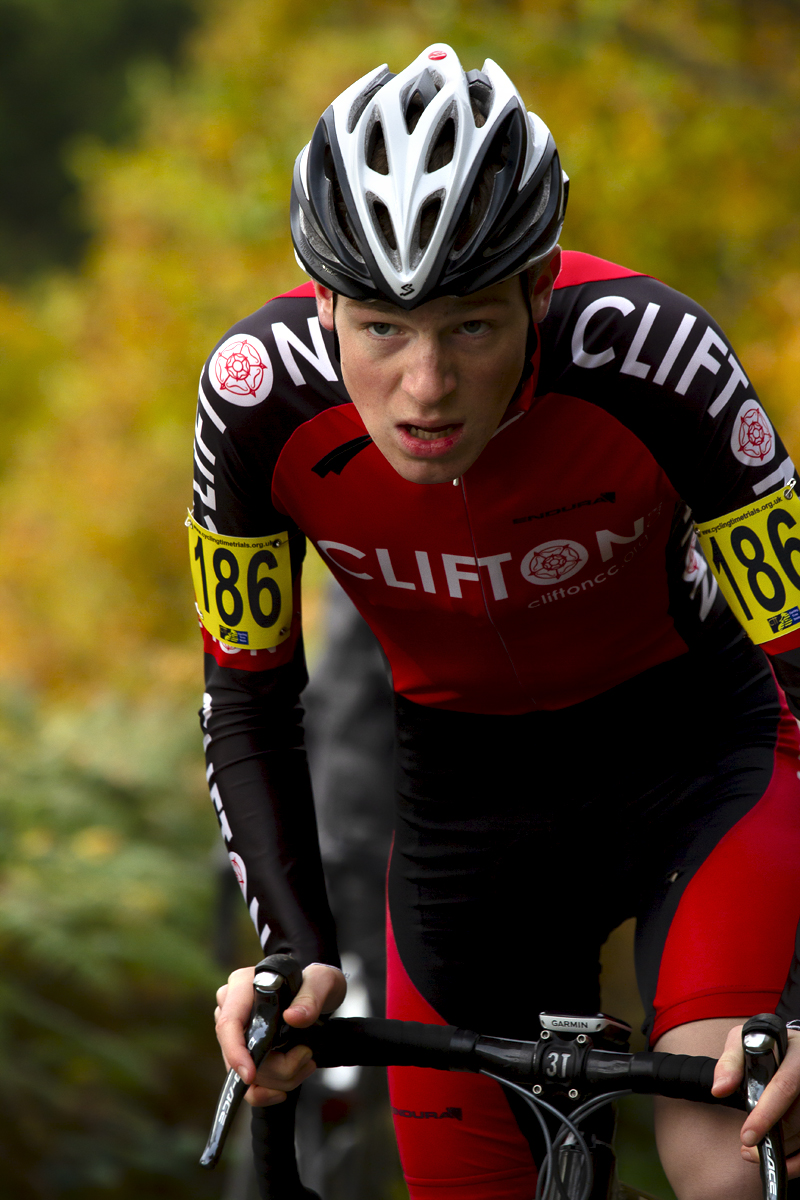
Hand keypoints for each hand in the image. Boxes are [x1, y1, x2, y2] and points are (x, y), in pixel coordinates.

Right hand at [214, 962, 346, 1106]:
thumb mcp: (322, 981)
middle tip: (306, 1056)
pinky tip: (287, 1084)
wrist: (316, 992)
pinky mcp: (243, 1052)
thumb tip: (293, 1017)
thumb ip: (311, 997)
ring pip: (247, 1073)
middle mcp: (232, 1008)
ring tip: (306, 1059)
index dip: (235, 1052)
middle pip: (240, 1054)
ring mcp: (236, 1033)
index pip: (228, 1023)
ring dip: (281, 1078)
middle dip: (277, 1068)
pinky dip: (267, 1092)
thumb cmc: (315, 982)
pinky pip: (248, 1085)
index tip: (251, 1074)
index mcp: (242, 985)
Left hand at [712, 1024, 799, 1176]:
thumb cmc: (765, 1043)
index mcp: (797, 1053)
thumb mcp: (744, 1040)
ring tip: (753, 1150)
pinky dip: (796, 1160)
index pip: (784, 1087)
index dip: (766, 1114)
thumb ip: (730, 1062)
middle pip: (797, 1116)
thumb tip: (719, 1089)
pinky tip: (779, 1161)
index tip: (747, 1135)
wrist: (789, 1046)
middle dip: (770, 1135)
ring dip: (782, 1149)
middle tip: (747, 1145)